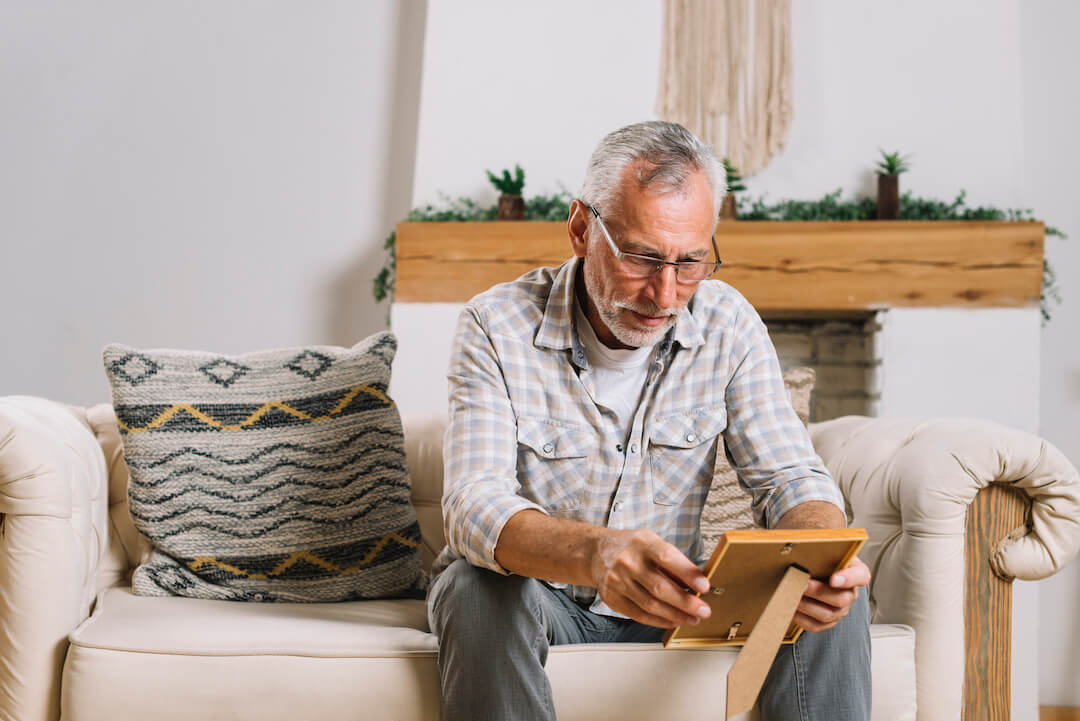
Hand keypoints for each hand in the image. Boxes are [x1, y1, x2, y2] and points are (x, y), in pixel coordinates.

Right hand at [590, 528, 712, 628]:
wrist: (596, 552)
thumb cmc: (631, 547)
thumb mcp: (652, 543)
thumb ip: (673, 562)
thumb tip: (696, 583)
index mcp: (642, 543)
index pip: (667, 558)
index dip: (687, 573)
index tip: (704, 586)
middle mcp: (627, 562)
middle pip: (660, 588)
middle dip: (686, 603)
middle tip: (704, 610)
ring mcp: (617, 581)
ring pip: (651, 605)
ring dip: (676, 615)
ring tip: (693, 618)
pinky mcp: (612, 598)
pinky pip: (639, 615)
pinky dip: (659, 621)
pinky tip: (673, 621)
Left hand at [794, 555, 870, 632]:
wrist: (815, 569)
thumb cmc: (822, 559)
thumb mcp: (826, 550)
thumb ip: (820, 550)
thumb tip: (800, 546)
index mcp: (855, 572)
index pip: (861, 576)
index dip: (849, 579)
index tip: (833, 579)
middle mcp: (851, 593)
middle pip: (842, 599)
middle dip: (818, 592)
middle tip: (802, 585)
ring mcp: (841, 609)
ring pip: (828, 614)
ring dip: (807, 606)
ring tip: (792, 596)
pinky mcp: (828, 620)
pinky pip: (817, 625)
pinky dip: (803, 619)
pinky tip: (792, 609)